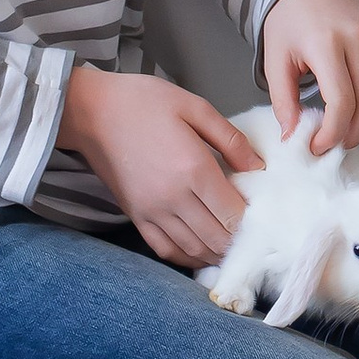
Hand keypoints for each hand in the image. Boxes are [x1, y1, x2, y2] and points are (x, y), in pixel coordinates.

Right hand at [60, 66, 261, 269]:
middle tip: (256, 236)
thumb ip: (231, 139)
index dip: (254, 222)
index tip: (266, 218)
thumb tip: (258, 167)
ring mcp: (152, 211)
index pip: (233, 213)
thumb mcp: (195, 107)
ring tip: (235, 247)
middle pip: (217, 238)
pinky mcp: (136, 216)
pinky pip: (166, 249)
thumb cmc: (143, 102)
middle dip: (240, 242)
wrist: (91, 111)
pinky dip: (187, 256)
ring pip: (194, 249)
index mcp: (193, 169)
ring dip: (217, 253)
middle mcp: (173, 198)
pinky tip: (202, 251)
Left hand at [261, 0, 358, 153]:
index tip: (317, 146)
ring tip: (342, 128)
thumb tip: (293, 137)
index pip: (342, 103)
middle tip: (334, 145)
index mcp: (326, 44)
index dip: (332, 133)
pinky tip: (352, 98)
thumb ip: (284, 102)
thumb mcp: (276, 60)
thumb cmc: (289, 20)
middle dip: (353, 134)